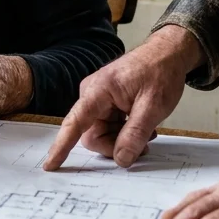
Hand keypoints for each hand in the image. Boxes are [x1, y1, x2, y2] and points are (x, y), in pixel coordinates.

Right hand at [43, 25, 202, 169]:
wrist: (168, 54)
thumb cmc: (160, 72)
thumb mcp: (153, 106)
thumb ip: (135, 134)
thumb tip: (121, 159)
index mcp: (98, 90)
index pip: (75, 122)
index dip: (62, 146)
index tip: (50, 165)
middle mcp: (92, 94)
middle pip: (92, 135)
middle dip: (114, 145)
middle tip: (142, 145)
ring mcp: (98, 98)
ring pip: (102, 133)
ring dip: (123, 138)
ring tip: (146, 130)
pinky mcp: (106, 102)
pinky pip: (108, 127)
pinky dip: (124, 131)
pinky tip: (141, 124)